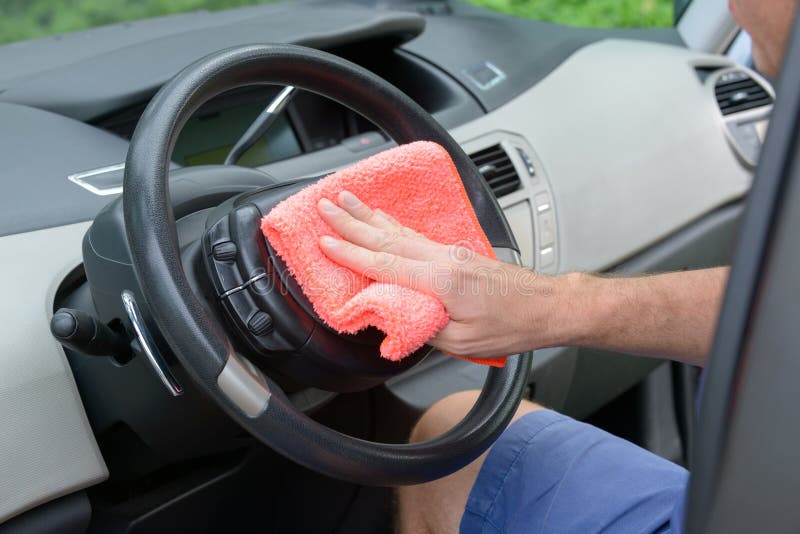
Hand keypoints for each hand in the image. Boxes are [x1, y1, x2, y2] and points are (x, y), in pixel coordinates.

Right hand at [316, 191, 552, 357]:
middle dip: (351, 221)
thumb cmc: (510, 325)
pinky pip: (414, 234)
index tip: (325, 240)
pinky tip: (382, 217)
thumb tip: (396, 318)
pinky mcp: (455, 253)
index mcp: (442, 280)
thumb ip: (424, 327)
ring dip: (368, 215)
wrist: (545, 307)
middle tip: (324, 205)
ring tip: (345, 199)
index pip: (385, 263)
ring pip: (399, 230)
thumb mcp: (461, 341)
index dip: (351, 252)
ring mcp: (450, 251)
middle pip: (387, 236)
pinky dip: (392, 223)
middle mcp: (443, 258)